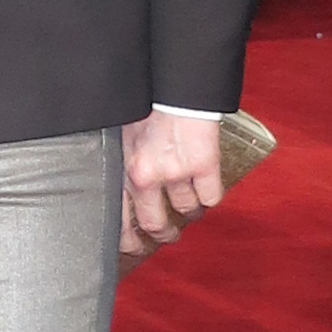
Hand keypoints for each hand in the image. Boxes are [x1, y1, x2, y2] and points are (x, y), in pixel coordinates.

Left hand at [119, 111, 222, 254]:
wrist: (173, 84)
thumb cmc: (145, 104)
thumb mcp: (122, 137)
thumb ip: (123, 163)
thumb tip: (123, 186)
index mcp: (122, 170)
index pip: (119, 220)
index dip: (128, 241)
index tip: (135, 247)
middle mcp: (145, 178)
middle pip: (155, 224)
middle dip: (164, 235)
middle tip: (168, 235)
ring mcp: (176, 173)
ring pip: (187, 211)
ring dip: (190, 211)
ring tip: (191, 204)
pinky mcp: (203, 165)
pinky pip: (211, 198)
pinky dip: (211, 197)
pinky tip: (208, 189)